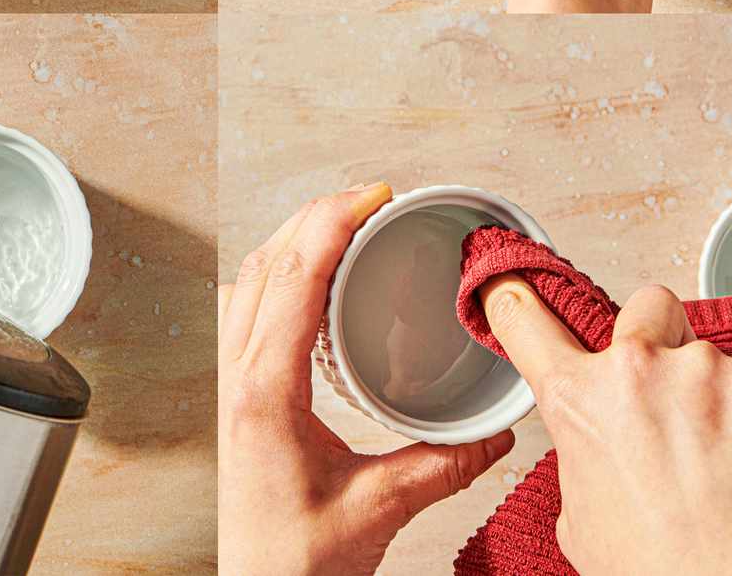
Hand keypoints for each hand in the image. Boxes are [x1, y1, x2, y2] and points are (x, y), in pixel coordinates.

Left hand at [219, 183, 514, 574]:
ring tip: (344, 221)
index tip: (372, 194)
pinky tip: (313, 280)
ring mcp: (234, 384)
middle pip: (265, 263)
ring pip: (249, 281)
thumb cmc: (295, 565)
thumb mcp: (379, 508)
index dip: (330, 223)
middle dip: (315, 216)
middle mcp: (241, 378)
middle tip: (369, 196)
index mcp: (265, 393)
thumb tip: (497, 432)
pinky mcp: (242, 397)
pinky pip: (248, 310)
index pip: (293, 279)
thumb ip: (442, 465)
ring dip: (292, 239)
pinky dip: (280, 274)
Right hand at [481, 278, 731, 574]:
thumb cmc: (653, 567)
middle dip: (655, 337)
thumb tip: (606, 434)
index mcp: (576, 398)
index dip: (514, 296)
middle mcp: (634, 368)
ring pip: (709, 353)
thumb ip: (586, 445)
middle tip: (668, 397)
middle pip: (644, 306)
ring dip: (712, 392)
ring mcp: (704, 370)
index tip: (514, 283)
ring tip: (719, 457)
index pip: (525, 319)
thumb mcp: (578, 508)